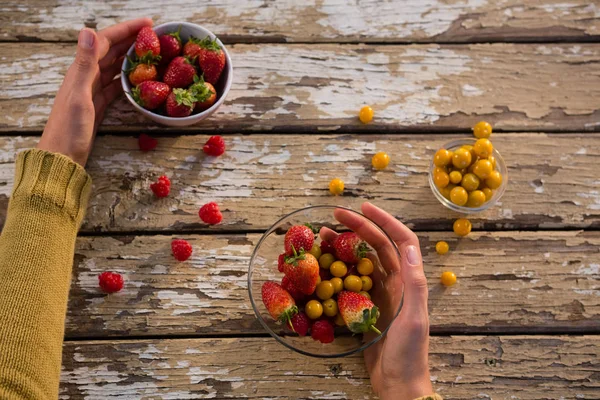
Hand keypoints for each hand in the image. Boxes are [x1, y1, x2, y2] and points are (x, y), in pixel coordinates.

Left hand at [37, 18, 152, 165]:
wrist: (63, 157)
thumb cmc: (69, 130)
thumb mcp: (79, 96)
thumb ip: (84, 64)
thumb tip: (87, 30)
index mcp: (80, 71)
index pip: (104, 41)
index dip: (125, 29)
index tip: (148, 24)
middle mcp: (85, 77)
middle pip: (111, 51)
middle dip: (131, 40)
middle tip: (155, 35)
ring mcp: (91, 91)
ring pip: (114, 67)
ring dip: (130, 57)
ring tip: (150, 53)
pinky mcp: (97, 104)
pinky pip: (115, 85)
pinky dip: (127, 79)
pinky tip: (139, 78)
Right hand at [321, 202, 432, 399]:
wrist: (398, 383)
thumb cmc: (409, 353)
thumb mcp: (414, 318)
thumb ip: (414, 284)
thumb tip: (409, 247)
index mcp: (408, 280)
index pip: (400, 240)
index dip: (384, 220)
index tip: (364, 207)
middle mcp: (395, 283)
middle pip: (376, 246)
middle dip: (358, 227)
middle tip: (334, 215)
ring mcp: (379, 294)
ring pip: (361, 261)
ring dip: (344, 246)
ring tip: (323, 236)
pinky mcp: (365, 307)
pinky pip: (350, 281)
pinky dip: (338, 270)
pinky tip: (323, 266)